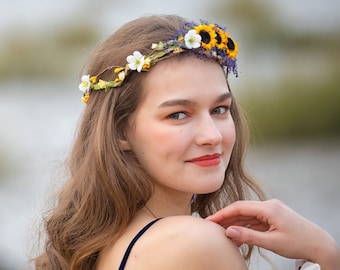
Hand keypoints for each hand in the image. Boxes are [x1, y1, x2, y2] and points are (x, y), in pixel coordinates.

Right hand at [206, 199, 339, 269]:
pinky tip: (237, 233)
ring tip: (221, 231)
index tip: (210, 220)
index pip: (239, 207)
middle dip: (226, 218)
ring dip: (235, 222)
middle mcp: (269, 205)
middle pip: (242, 209)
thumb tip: (229, 232)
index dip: (223, 213)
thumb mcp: (272, 242)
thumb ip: (249, 236)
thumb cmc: (300, 242)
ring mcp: (271, 210)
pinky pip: (255, 219)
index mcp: (269, 208)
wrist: (320, 243)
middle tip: (212, 226)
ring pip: (247, 214)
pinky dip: (245, 226)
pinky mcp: (273, 216)